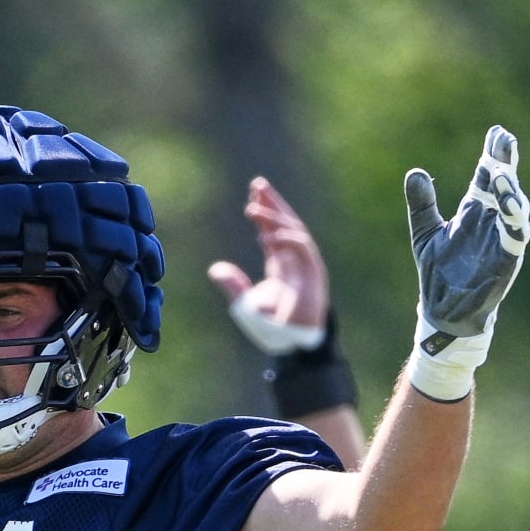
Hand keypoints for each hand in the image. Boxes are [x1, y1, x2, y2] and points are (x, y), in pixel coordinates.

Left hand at [207, 175, 328, 355]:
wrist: (293, 346)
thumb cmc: (273, 330)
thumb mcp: (245, 306)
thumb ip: (233, 286)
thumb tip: (215, 269)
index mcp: (281, 265)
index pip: (273, 231)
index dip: (264, 214)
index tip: (252, 197)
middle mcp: (294, 260)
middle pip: (285, 223)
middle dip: (272, 203)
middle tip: (257, 184)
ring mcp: (306, 265)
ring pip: (293, 230)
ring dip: (275, 217)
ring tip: (253, 207)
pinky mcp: (314, 273)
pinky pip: (302, 248)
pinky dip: (286, 239)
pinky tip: (268, 234)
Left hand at [403, 125, 529, 400]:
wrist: (443, 313)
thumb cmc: (440, 273)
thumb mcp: (425, 233)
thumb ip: (422, 204)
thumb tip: (415, 172)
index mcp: (476, 213)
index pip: (487, 178)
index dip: (493, 155)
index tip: (497, 132)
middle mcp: (493, 223)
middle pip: (504, 187)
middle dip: (505, 164)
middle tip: (504, 140)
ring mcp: (501, 242)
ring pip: (513, 209)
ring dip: (510, 190)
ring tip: (502, 172)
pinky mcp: (505, 262)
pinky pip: (514, 239)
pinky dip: (513, 222)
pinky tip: (508, 205)